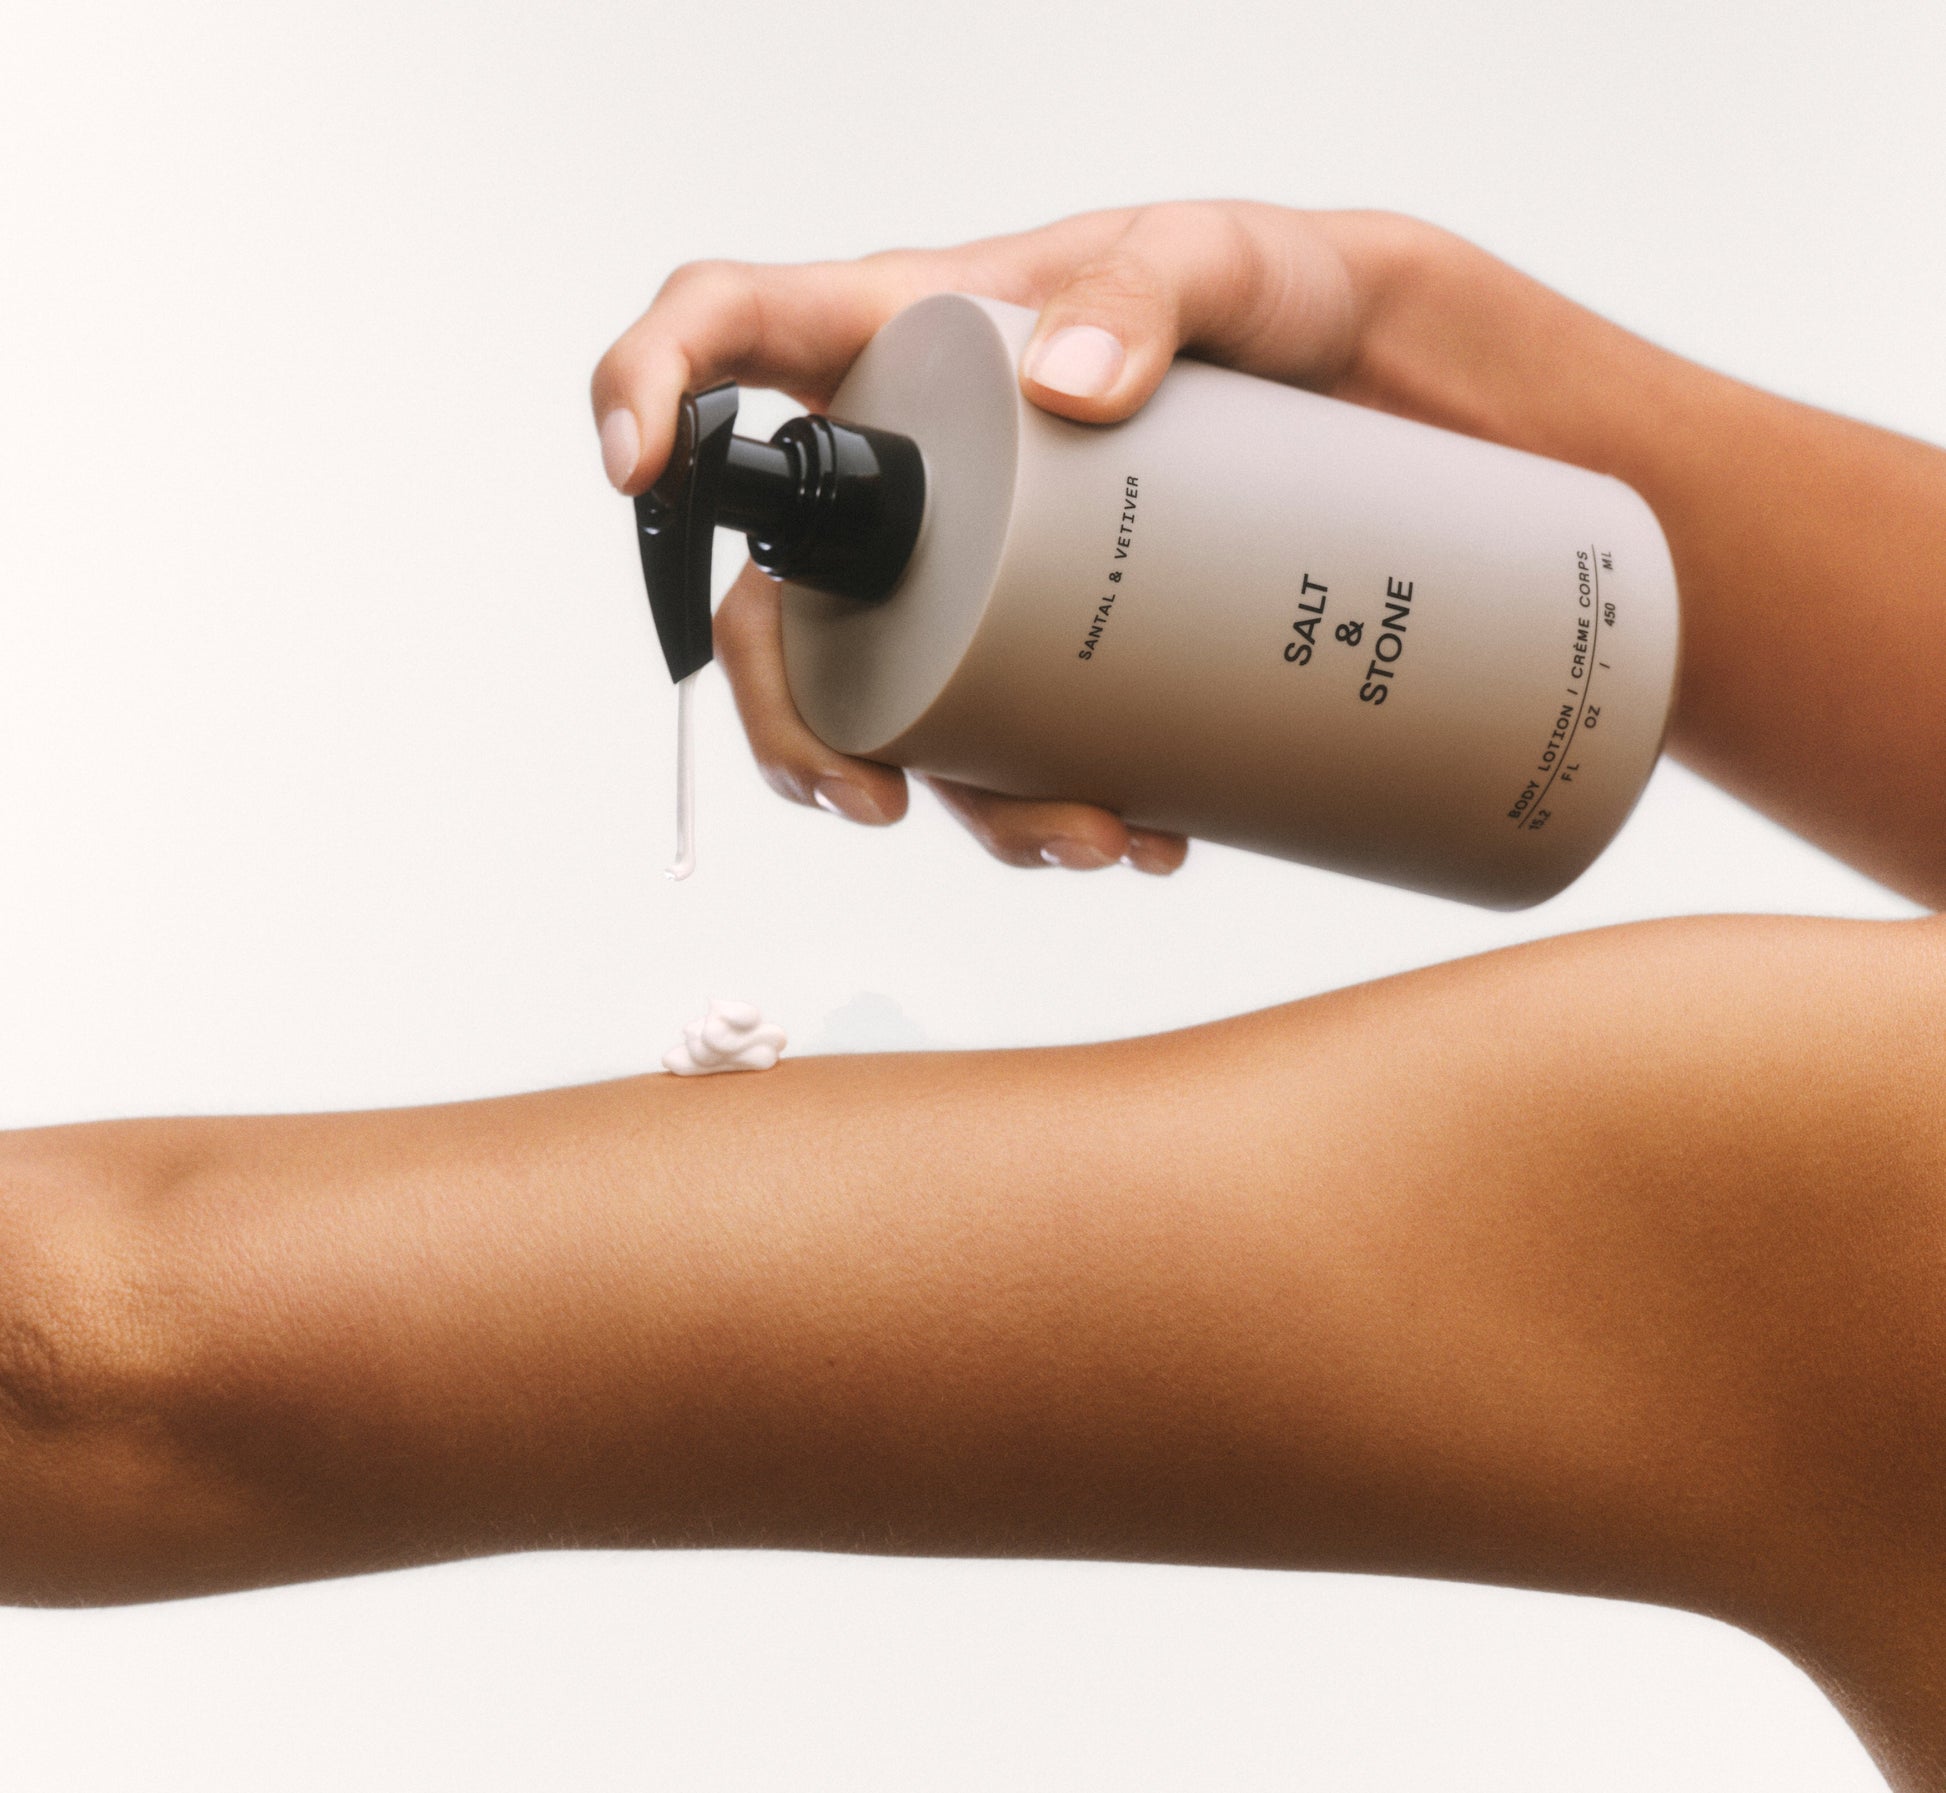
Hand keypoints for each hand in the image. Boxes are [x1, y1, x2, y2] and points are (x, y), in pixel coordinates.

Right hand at [590, 202, 1434, 873]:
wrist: (1385, 392)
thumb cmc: (1271, 291)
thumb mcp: (1217, 259)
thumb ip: (1148, 290)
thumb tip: (1071, 388)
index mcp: (901, 341)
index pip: (729, 331)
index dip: (647, 387)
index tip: (637, 472)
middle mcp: (913, 471)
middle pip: (778, 602)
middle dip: (794, 724)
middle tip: (868, 799)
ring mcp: (974, 568)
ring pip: (901, 708)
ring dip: (969, 806)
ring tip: (1092, 837)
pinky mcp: (1052, 636)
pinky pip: (1007, 741)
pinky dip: (1057, 809)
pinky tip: (1141, 831)